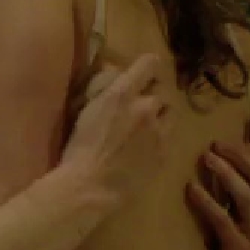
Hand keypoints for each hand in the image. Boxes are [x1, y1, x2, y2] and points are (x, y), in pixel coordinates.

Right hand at [61, 54, 172, 205]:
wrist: (90, 186)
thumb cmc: (78, 149)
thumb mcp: (86, 110)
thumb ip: (106, 91)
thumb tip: (117, 78)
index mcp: (122, 94)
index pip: (149, 64)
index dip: (147, 66)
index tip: (143, 71)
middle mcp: (145, 107)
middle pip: (162, 88)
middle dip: (153, 92)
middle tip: (142, 102)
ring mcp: (159, 131)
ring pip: (171, 110)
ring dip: (162, 112)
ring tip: (150, 122)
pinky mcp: (164, 152)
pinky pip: (170, 135)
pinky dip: (162, 134)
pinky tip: (149, 144)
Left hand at [189, 141, 249, 249]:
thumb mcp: (243, 222)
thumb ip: (238, 199)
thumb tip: (220, 165)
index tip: (232, 139)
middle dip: (241, 155)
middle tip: (215, 144)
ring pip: (248, 196)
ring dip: (227, 173)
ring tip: (206, 158)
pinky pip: (223, 221)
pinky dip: (207, 202)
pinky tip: (191, 190)